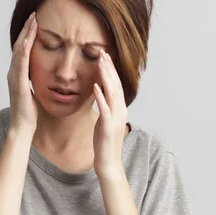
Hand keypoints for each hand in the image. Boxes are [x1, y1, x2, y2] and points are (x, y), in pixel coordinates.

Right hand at [7, 12, 37, 132]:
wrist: (22, 127)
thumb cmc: (29, 113)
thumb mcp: (33, 91)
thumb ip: (33, 81)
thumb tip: (41, 74)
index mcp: (18, 74)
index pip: (22, 49)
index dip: (28, 34)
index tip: (36, 21)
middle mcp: (13, 73)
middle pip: (19, 45)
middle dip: (27, 29)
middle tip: (34, 14)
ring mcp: (14, 78)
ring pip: (19, 51)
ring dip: (26, 35)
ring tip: (33, 20)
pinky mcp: (19, 84)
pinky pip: (21, 64)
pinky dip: (23, 51)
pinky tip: (28, 40)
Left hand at [93, 49, 127, 177]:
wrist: (108, 161)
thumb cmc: (104, 143)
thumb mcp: (105, 121)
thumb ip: (105, 107)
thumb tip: (101, 94)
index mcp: (120, 109)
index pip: (116, 85)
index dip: (111, 70)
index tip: (105, 57)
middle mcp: (121, 110)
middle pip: (116, 84)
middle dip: (109, 68)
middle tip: (103, 53)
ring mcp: (115, 117)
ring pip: (112, 92)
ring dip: (105, 76)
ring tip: (100, 63)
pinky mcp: (108, 125)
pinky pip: (104, 107)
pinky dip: (100, 95)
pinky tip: (94, 85)